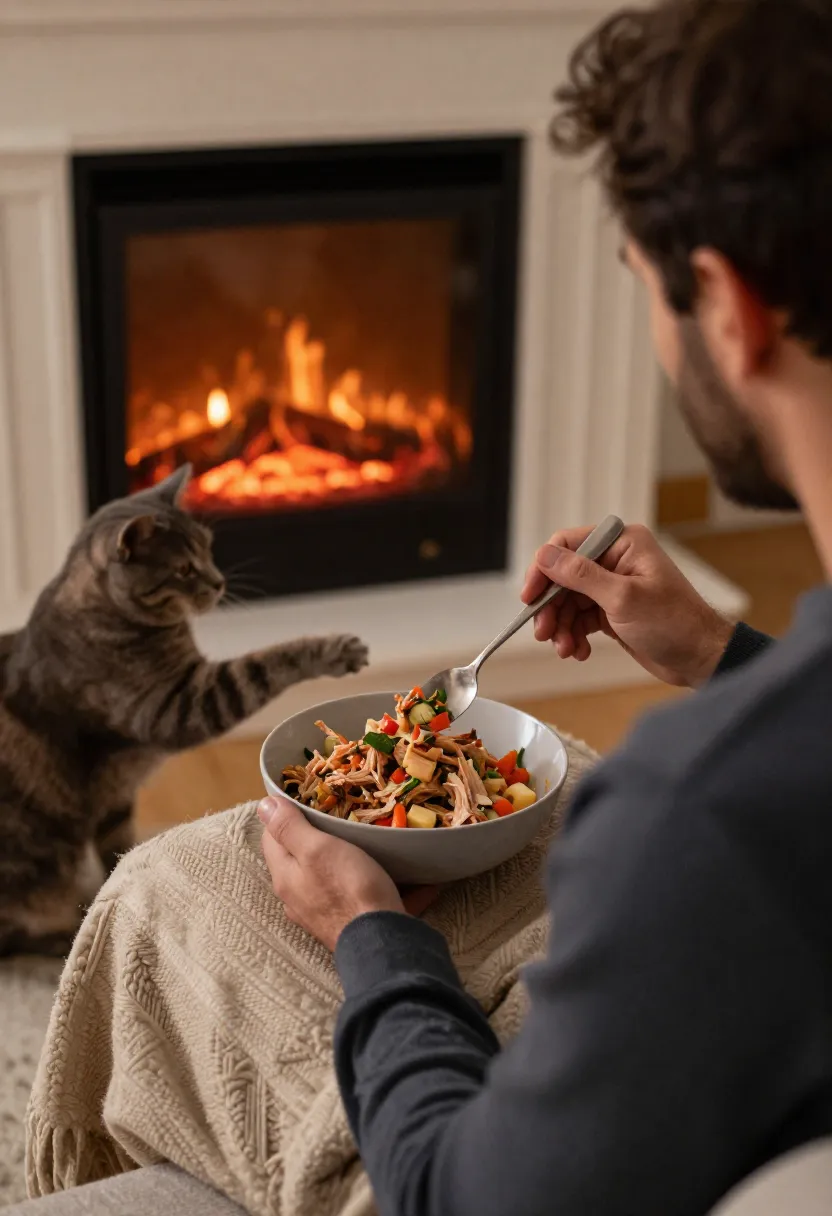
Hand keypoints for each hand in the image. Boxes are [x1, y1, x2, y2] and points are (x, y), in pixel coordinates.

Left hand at [259, 796, 436, 950]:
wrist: (382, 944)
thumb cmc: (349, 889)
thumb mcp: (317, 849)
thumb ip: (289, 828)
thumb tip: (263, 805)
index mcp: (285, 876)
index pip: (271, 837)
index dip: (284, 813)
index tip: (308, 797)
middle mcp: (297, 898)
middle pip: (301, 857)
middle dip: (319, 835)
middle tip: (343, 814)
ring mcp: (322, 914)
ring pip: (331, 877)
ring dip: (348, 859)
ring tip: (372, 842)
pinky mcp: (348, 924)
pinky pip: (360, 895)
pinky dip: (377, 882)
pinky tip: (403, 875)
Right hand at [521, 524, 733, 688]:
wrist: (700, 658)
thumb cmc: (676, 623)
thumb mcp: (622, 598)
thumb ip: (581, 576)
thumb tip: (546, 556)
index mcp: (623, 544)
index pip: (567, 545)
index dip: (544, 570)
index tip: (530, 597)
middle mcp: (616, 560)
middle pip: (563, 577)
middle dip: (551, 607)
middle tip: (544, 632)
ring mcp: (614, 586)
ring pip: (568, 601)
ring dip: (561, 626)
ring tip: (565, 648)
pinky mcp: (613, 610)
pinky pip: (580, 618)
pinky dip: (574, 635)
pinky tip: (579, 650)